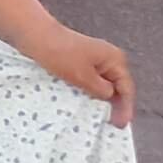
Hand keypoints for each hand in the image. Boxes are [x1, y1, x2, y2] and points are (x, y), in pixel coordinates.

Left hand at [20, 23, 134, 125]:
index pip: (126, 87)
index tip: (121, 125)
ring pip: (103, 85)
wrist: (36, 37)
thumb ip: (101, 90)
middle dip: (116, 105)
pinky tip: (87, 105)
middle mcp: (108, 58)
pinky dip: (91, 93)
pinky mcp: (81, 62)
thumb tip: (109, 96)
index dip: (125, 108)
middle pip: (117, 86)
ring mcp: (94, 60)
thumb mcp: (83, 77)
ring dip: (103, 101)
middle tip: (113, 125)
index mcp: (114, 59)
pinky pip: (91, 81)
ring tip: (101, 119)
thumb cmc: (60, 54)